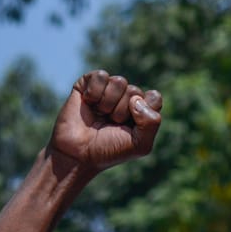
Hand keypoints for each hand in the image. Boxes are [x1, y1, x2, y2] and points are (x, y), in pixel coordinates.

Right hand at [47, 71, 161, 176]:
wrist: (77, 155)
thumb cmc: (108, 151)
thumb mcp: (140, 144)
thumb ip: (152, 122)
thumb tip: (135, 99)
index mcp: (140, 110)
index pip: (153, 97)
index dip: (143, 111)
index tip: (130, 127)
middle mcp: (124, 98)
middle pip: (134, 91)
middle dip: (121, 111)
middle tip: (109, 125)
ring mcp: (105, 91)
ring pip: (119, 81)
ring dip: (108, 103)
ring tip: (98, 115)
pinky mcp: (86, 85)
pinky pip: (100, 76)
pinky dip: (94, 92)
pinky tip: (88, 103)